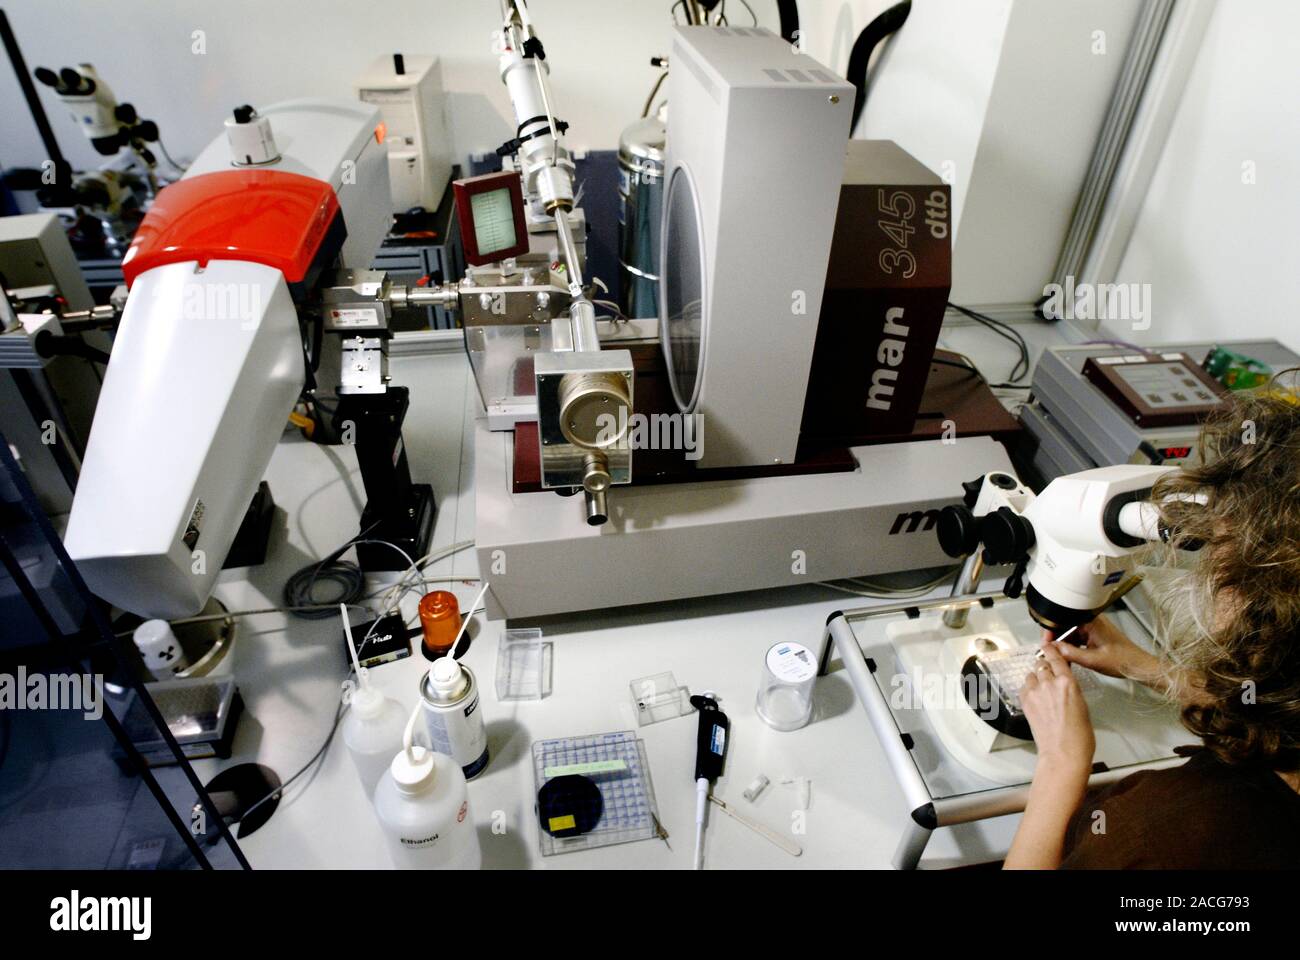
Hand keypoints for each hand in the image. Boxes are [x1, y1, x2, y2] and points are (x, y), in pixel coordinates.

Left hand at [1021, 642, 1094, 783]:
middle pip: (1042, 665)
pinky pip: (1024, 688)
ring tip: (1042, 691)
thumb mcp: (1081, 703)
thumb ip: (1070, 687)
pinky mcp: (1025, 702)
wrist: (1063, 751)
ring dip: (1036, 679)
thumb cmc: (1079, 734)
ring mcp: (1035, 692)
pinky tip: (1036, 699)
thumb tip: (1063, 682)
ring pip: (1032, 675)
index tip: (1047, 646)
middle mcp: (1049, 682)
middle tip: (1048, 677)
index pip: (1056, 657)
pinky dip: (1029, 690)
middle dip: (1045, 668)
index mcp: (1068, 682)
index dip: (1051, 650)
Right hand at [1042, 615, 1159, 684]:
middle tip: (1051, 652)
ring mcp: (1094, 627)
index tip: (1045, 642)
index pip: (1062, 620)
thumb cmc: (1123, 660)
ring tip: (1063, 657)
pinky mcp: (1096, 634)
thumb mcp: (1092, 660)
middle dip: (1057, 640)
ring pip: (1071, 633)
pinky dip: (1073, 647)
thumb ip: (1070, 653)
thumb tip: (1053, 649)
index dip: (1051, 631)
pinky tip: (1072, 657)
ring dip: (1065, 645)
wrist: (1139, 666)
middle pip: (1065, 626)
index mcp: (1091, 621)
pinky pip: (1078, 638)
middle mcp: (1092, 621)